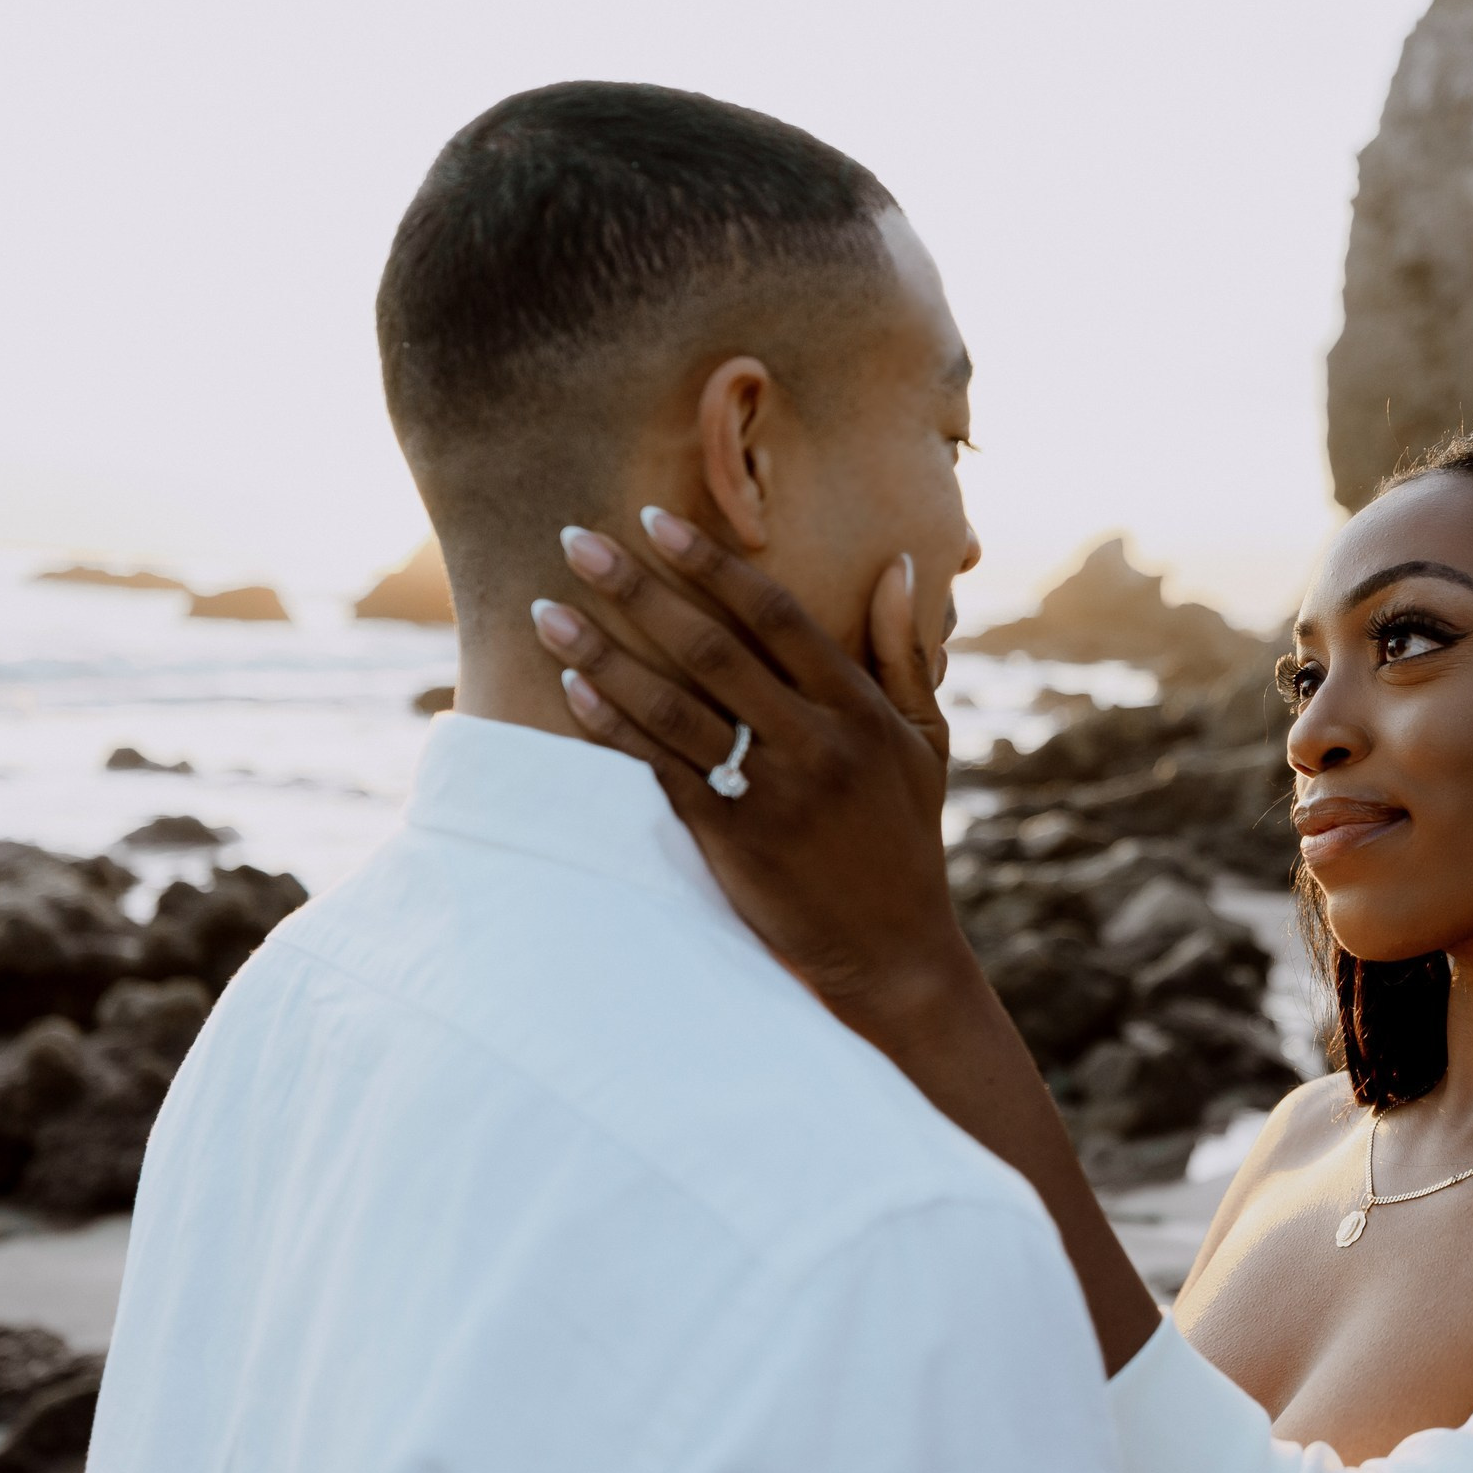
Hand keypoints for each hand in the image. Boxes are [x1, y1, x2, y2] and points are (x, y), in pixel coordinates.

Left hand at [531, 508, 976, 1038]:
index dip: (712, 563)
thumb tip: (901, 565)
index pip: (777, 615)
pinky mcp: (731, 841)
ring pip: (672, 707)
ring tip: (546, 610)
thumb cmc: (907, 839)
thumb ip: (906, 653)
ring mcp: (770, 793)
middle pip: (711, 648)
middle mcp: (813, 743)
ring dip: (603, 653)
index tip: (655, 518)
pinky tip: (571, 690)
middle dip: (637, 588)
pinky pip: (659, 771)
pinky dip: (612, 728)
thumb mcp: (926, 743)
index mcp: (859, 710)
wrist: (893, 953)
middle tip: (576, 538)